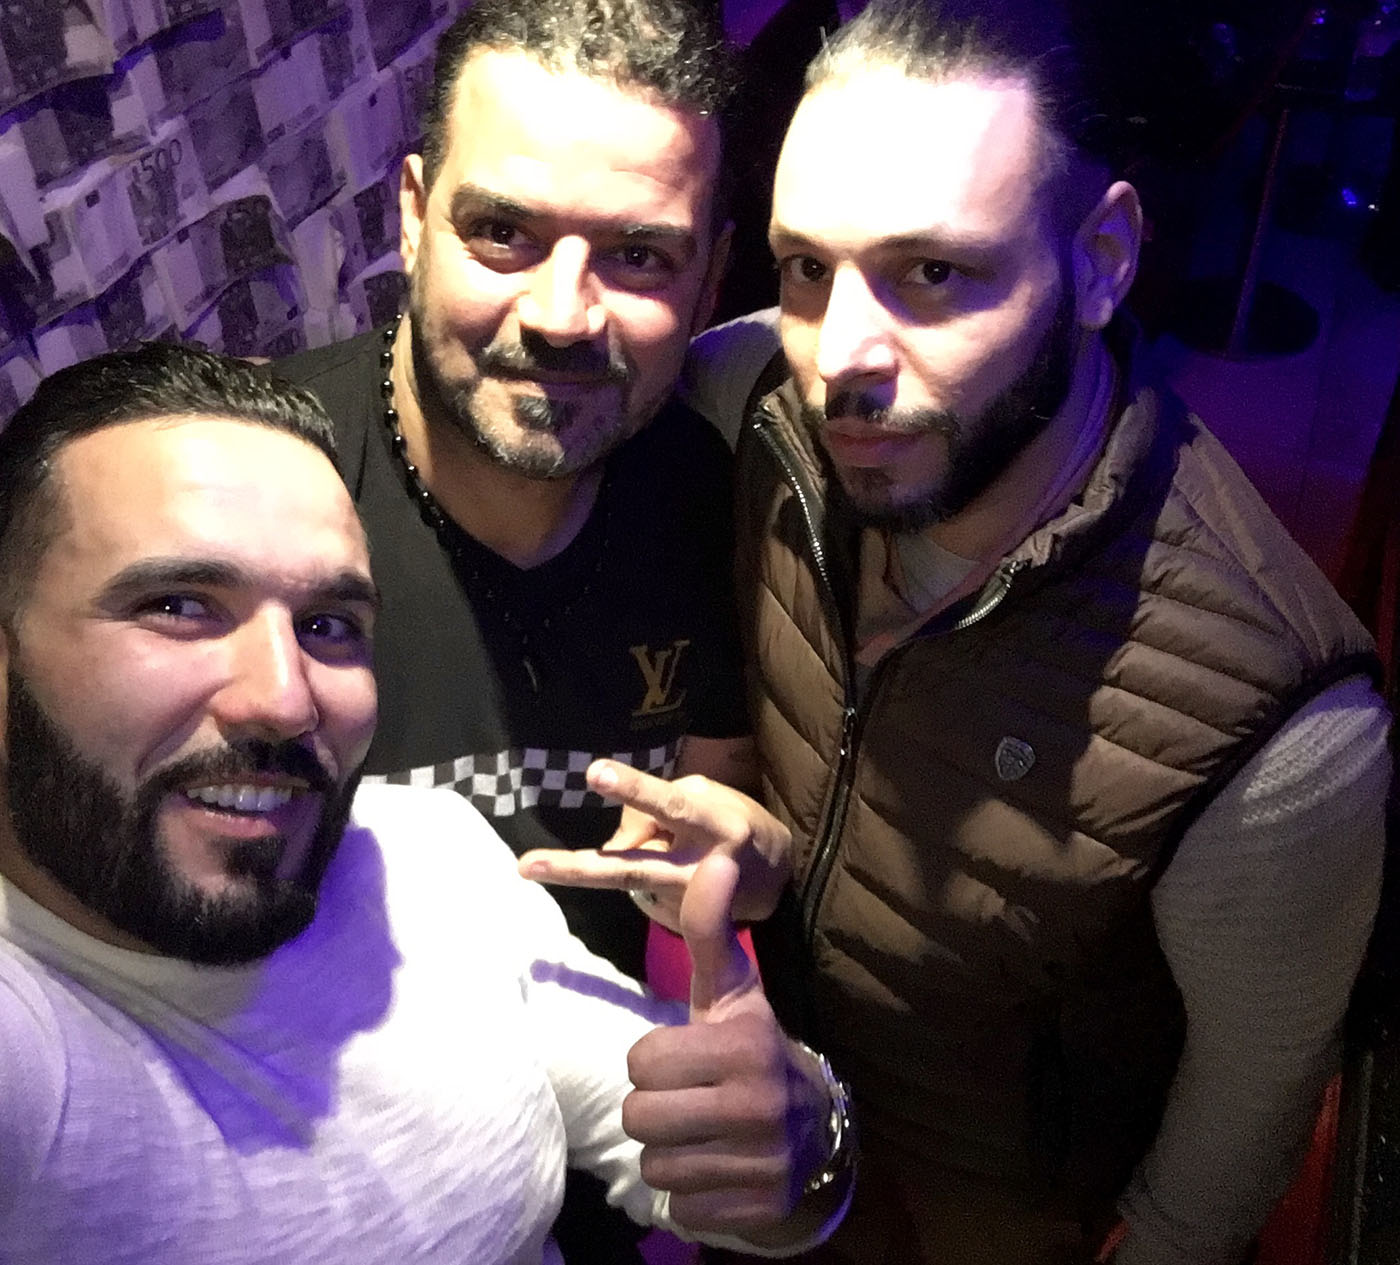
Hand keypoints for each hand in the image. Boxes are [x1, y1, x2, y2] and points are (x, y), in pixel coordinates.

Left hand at [517, 760, 791, 932]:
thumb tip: (612, 848)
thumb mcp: (705, 799)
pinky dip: (637, 865)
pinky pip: (636, 884)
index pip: (670, 804)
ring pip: (624, 883)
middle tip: (527, 865)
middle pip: (633, 869)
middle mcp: (700, 869)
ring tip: (532, 864)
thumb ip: (658, 813)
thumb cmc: (731, 823)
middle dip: (579, 868)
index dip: (634, 790)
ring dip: (577, 872)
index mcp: (717, 824)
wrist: (776, 879)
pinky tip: (662, 863)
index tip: (595, 773)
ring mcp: (685, 903)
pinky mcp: (675, 921)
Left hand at [624, 851, 833, 1238]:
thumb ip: (709, 929)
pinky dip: (690, 1193)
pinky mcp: (757, 1208)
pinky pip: (680, 1208)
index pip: (641, 1061)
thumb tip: (717, 857)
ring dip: (668, 1153)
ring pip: (654, 1167)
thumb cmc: (746, 1049)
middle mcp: (759, 1105)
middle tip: (687, 1099)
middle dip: (655, 1109)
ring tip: (700, 1133)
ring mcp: (762, 1162)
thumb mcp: (729, 992)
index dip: (653, 1060)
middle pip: (640, 1118)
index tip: (685, 1058)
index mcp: (747, 1046)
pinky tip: (717, 1168)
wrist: (811, 1127)